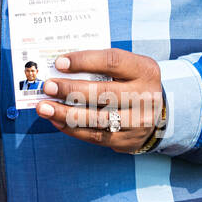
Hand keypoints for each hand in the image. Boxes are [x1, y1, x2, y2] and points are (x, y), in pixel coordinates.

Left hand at [36, 48, 163, 152]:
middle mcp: (146, 96)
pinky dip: (72, 129)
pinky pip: (96, 136)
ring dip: (66, 114)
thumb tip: (60, 66)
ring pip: (97, 119)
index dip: (84, 61)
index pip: (112, 61)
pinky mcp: (128, 140)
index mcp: (144, 70)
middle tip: (48, 86)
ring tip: (44, 107)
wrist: (156, 112)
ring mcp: (138, 121)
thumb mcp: (126, 67)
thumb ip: (100, 64)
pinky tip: (56, 120)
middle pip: (103, 93)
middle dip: (71, 90)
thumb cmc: (131, 82)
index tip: (60, 63)